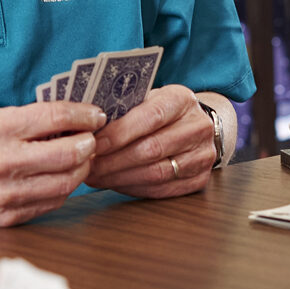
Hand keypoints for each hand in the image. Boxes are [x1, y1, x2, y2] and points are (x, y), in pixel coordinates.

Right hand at [0, 103, 104, 226]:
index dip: (85, 114)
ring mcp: (6, 193)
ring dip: (82, 168)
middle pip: (70, 153)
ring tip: (82, 157)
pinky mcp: (8, 216)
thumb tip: (68, 119)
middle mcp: (3, 162)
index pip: (57, 118)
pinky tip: (62, 176)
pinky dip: (64, 188)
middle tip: (92, 137)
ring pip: (67, 182)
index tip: (95, 114)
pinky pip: (51, 202)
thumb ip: (24, 121)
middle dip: (90, 143)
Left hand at [84, 85, 216, 197]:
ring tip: (96, 177)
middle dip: (114, 161)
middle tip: (88, 166)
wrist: (195, 125)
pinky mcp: (200, 180)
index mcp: (182, 100)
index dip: (120, 133)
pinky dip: (134, 189)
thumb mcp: (147, 98)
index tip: (95, 144)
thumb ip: (124, 110)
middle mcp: (198, 127)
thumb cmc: (162, 111)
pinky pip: (162, 190)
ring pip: (156, 173)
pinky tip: (115, 184)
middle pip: (152, 149)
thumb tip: (87, 129)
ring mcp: (203, 156)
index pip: (151, 117)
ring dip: (120, 178)